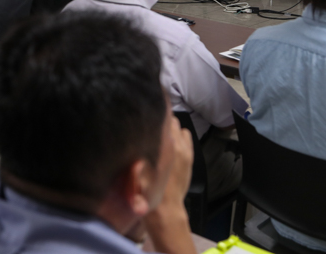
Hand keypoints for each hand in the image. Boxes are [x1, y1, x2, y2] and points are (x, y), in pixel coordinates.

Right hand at [141, 116, 195, 253]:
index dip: (152, 115)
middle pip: (169, 119)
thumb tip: (135, 128)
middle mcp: (174, 143)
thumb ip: (138, 145)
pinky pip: (187, 136)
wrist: (165, 209)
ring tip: (162, 136)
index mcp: (161, 143)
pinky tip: (172, 144)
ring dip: (171, 129)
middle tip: (152, 128)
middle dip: (161, 121)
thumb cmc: (146, 190)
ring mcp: (184, 149)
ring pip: (179, 127)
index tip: (145, 117)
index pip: (160, 116)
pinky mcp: (190, 156)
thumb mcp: (135, 167)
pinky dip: (181, 136)